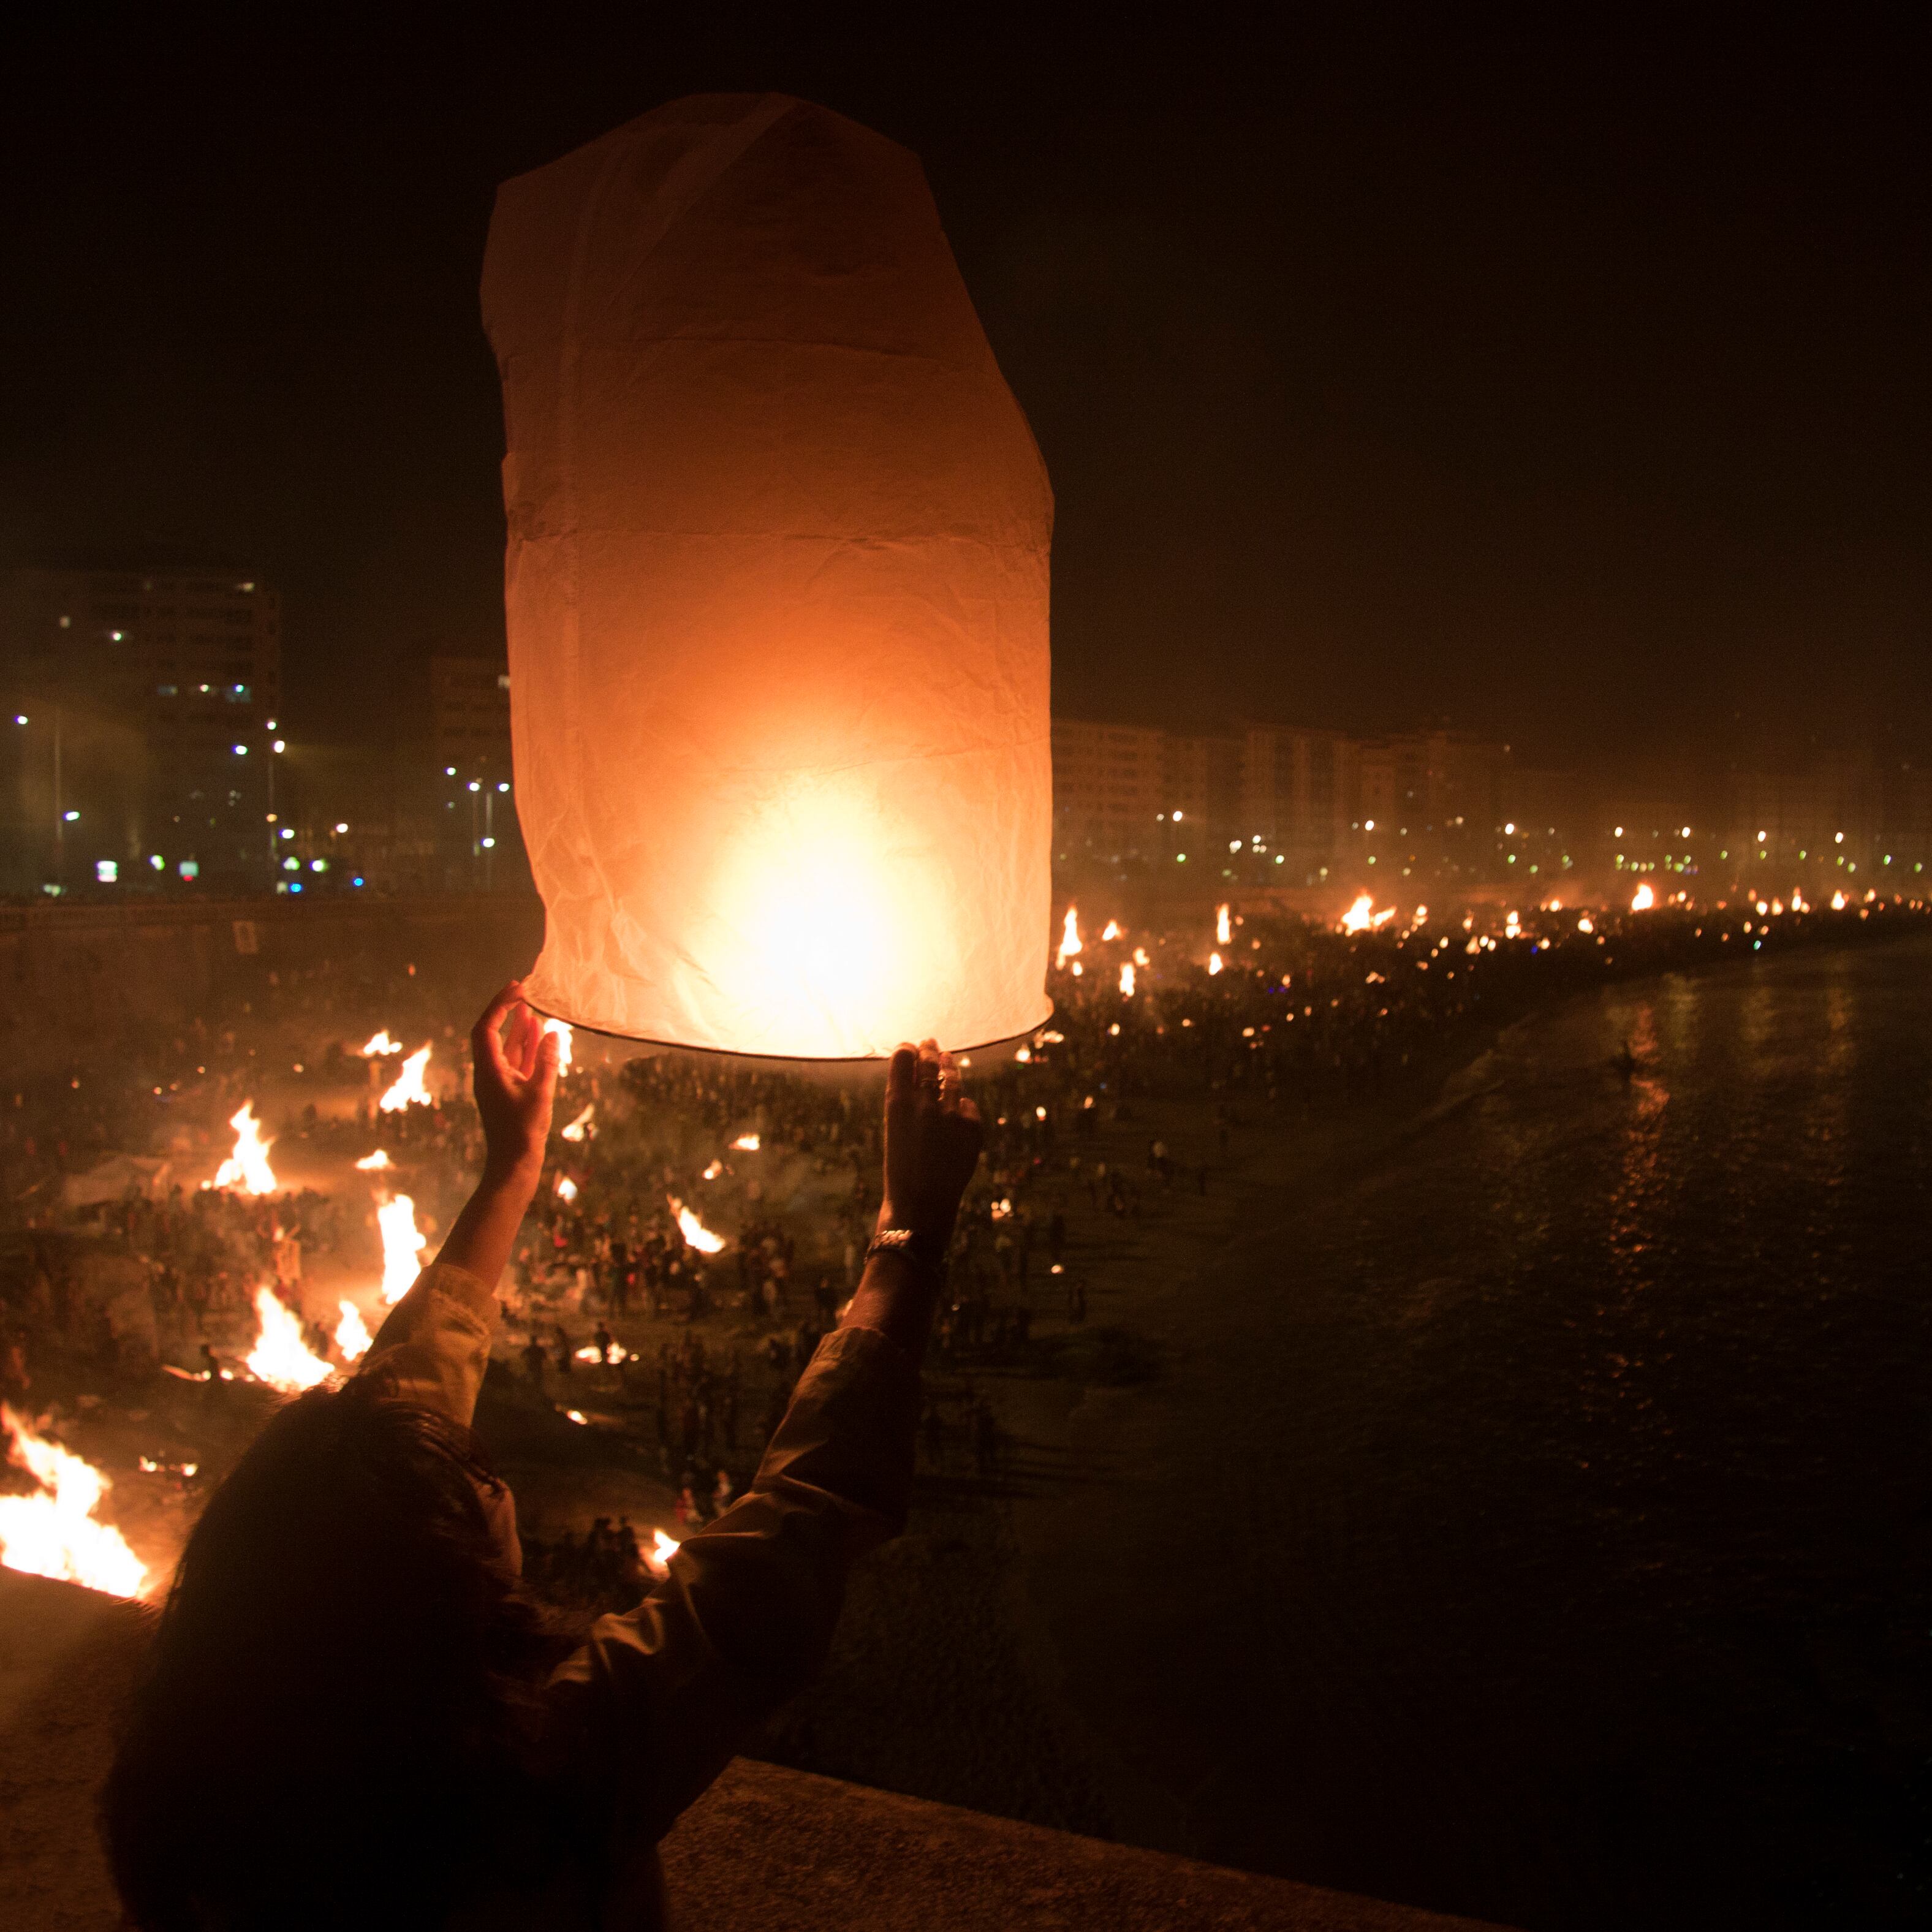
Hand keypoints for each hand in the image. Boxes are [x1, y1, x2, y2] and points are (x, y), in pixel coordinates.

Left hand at [470, 981, 559, 1185]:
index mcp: (488, 1071)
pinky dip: (525, 1047)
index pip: (486, 1028)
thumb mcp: (540, 1094)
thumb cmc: (524, 1132)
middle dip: (505, 1010)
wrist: (514, 1164)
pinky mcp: (509, 1092)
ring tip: (532, 1008)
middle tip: (522, 990)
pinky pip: (515, 1062)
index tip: (517, 989)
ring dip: (517, 1028)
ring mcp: (498, 1082)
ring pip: (504, 1047)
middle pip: (491, 1033)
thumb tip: (552, 1033)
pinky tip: (538, 1035)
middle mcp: (489, 1073)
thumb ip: (546, 1061)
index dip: (499, 1005)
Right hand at [880, 1038, 982, 1241]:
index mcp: (896, 1102)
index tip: (910, 1047)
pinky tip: (957, 1110)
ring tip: (947, 1060)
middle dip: (930, 1051)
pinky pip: (968, 1106)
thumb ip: (905, 1104)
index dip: (907, 1051)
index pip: (903, 1058)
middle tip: (930, 1042)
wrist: (922, 1204)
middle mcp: (925, 1102)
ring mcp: (951, 1113)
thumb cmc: (901, 1170)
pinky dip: (962, 1107)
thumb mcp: (894, 1131)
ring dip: (949, 1067)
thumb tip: (917, 1077)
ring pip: (952, 1079)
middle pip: (929, 1063)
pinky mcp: (972, 1125)